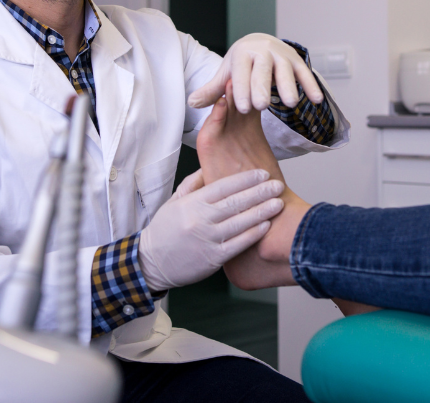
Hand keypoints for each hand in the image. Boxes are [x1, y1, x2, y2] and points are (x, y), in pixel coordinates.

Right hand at [138, 168, 283, 291]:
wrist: (151, 262)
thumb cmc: (165, 230)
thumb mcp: (175, 201)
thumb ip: (194, 183)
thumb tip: (210, 165)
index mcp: (192, 202)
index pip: (224, 186)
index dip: (246, 179)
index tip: (262, 173)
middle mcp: (201, 219)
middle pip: (236, 202)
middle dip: (260, 192)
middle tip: (277, 185)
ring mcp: (208, 239)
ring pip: (240, 222)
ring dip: (262, 211)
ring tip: (278, 203)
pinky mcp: (213, 258)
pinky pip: (238, 244)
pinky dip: (253, 234)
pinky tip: (266, 225)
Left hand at [188, 33, 323, 112]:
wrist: (260, 42)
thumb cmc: (241, 64)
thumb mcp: (226, 73)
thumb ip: (212, 90)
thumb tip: (192, 103)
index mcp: (242, 54)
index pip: (241, 72)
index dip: (241, 89)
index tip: (243, 108)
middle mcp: (262, 52)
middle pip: (262, 70)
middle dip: (262, 87)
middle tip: (261, 106)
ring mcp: (281, 55)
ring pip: (285, 71)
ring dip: (288, 86)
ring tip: (290, 104)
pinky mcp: (296, 60)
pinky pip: (305, 73)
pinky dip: (311, 85)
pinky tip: (316, 100)